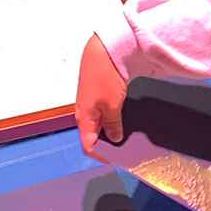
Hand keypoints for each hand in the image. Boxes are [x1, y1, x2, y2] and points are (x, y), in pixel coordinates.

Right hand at [74, 35, 126, 153]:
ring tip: (127, 136)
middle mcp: (84, 112)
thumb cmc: (105, 78)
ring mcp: (90, 102)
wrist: (103, 50)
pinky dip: (112, 119)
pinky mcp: (97, 93)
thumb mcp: (112, 105)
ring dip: (110, 131)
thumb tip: (114, 138)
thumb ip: (113, 124)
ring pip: (98, 124)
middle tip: (126, 150)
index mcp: (84, 118)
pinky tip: (123, 119)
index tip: (116, 160)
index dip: (100, 156)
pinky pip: (102, 112)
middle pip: (92, 135)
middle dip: (107, 145)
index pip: (88, 145)